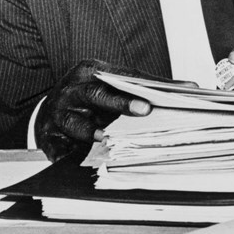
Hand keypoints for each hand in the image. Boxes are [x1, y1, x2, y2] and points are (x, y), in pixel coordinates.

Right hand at [35, 59, 153, 161]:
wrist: (50, 109)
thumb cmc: (88, 97)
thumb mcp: (108, 86)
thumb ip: (141, 86)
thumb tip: (185, 88)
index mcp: (88, 72)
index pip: (114, 78)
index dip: (134, 88)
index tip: (152, 99)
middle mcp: (71, 90)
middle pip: (95, 94)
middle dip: (119, 103)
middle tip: (143, 110)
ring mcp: (58, 113)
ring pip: (74, 121)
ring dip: (90, 131)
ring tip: (105, 138)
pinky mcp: (48, 135)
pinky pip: (57, 146)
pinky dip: (66, 155)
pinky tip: (76, 161)